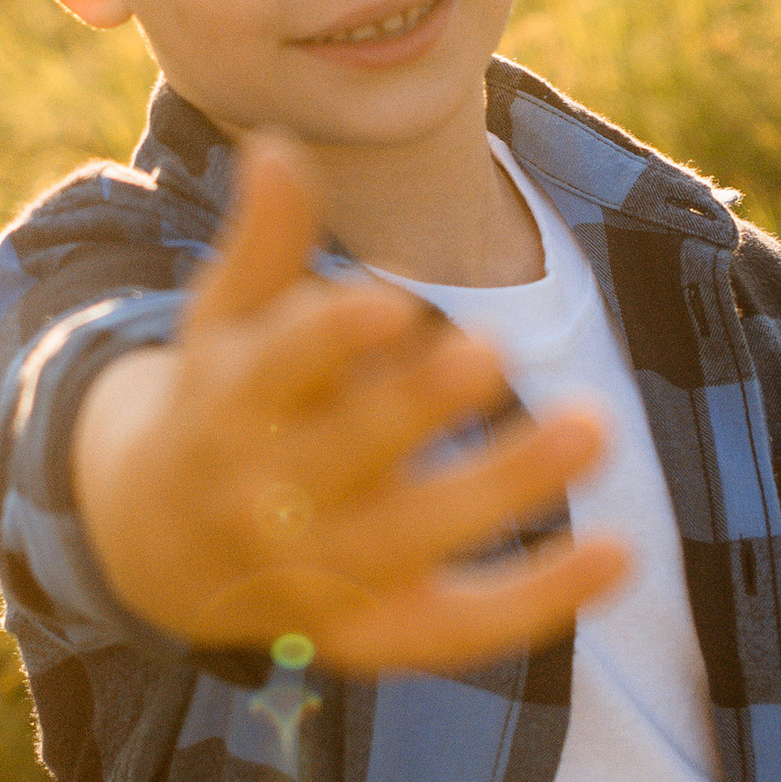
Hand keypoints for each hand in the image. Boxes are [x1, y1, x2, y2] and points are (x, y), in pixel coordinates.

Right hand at [74, 131, 627, 672]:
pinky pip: (464, 626)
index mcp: (228, 410)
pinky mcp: (376, 633)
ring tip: (595, 423)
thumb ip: (265, 244)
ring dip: (506, 485)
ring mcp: (323, 574)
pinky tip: (622, 553)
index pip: (276, 375)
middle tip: (494, 351)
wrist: (158, 550)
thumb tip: (278, 148)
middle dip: (419, 406)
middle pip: (351, 455)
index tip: (390, 305)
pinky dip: (541, 599)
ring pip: (419, 536)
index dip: (328, 343)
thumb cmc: (219, 404)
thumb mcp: (224, 322)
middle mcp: (271, 499)